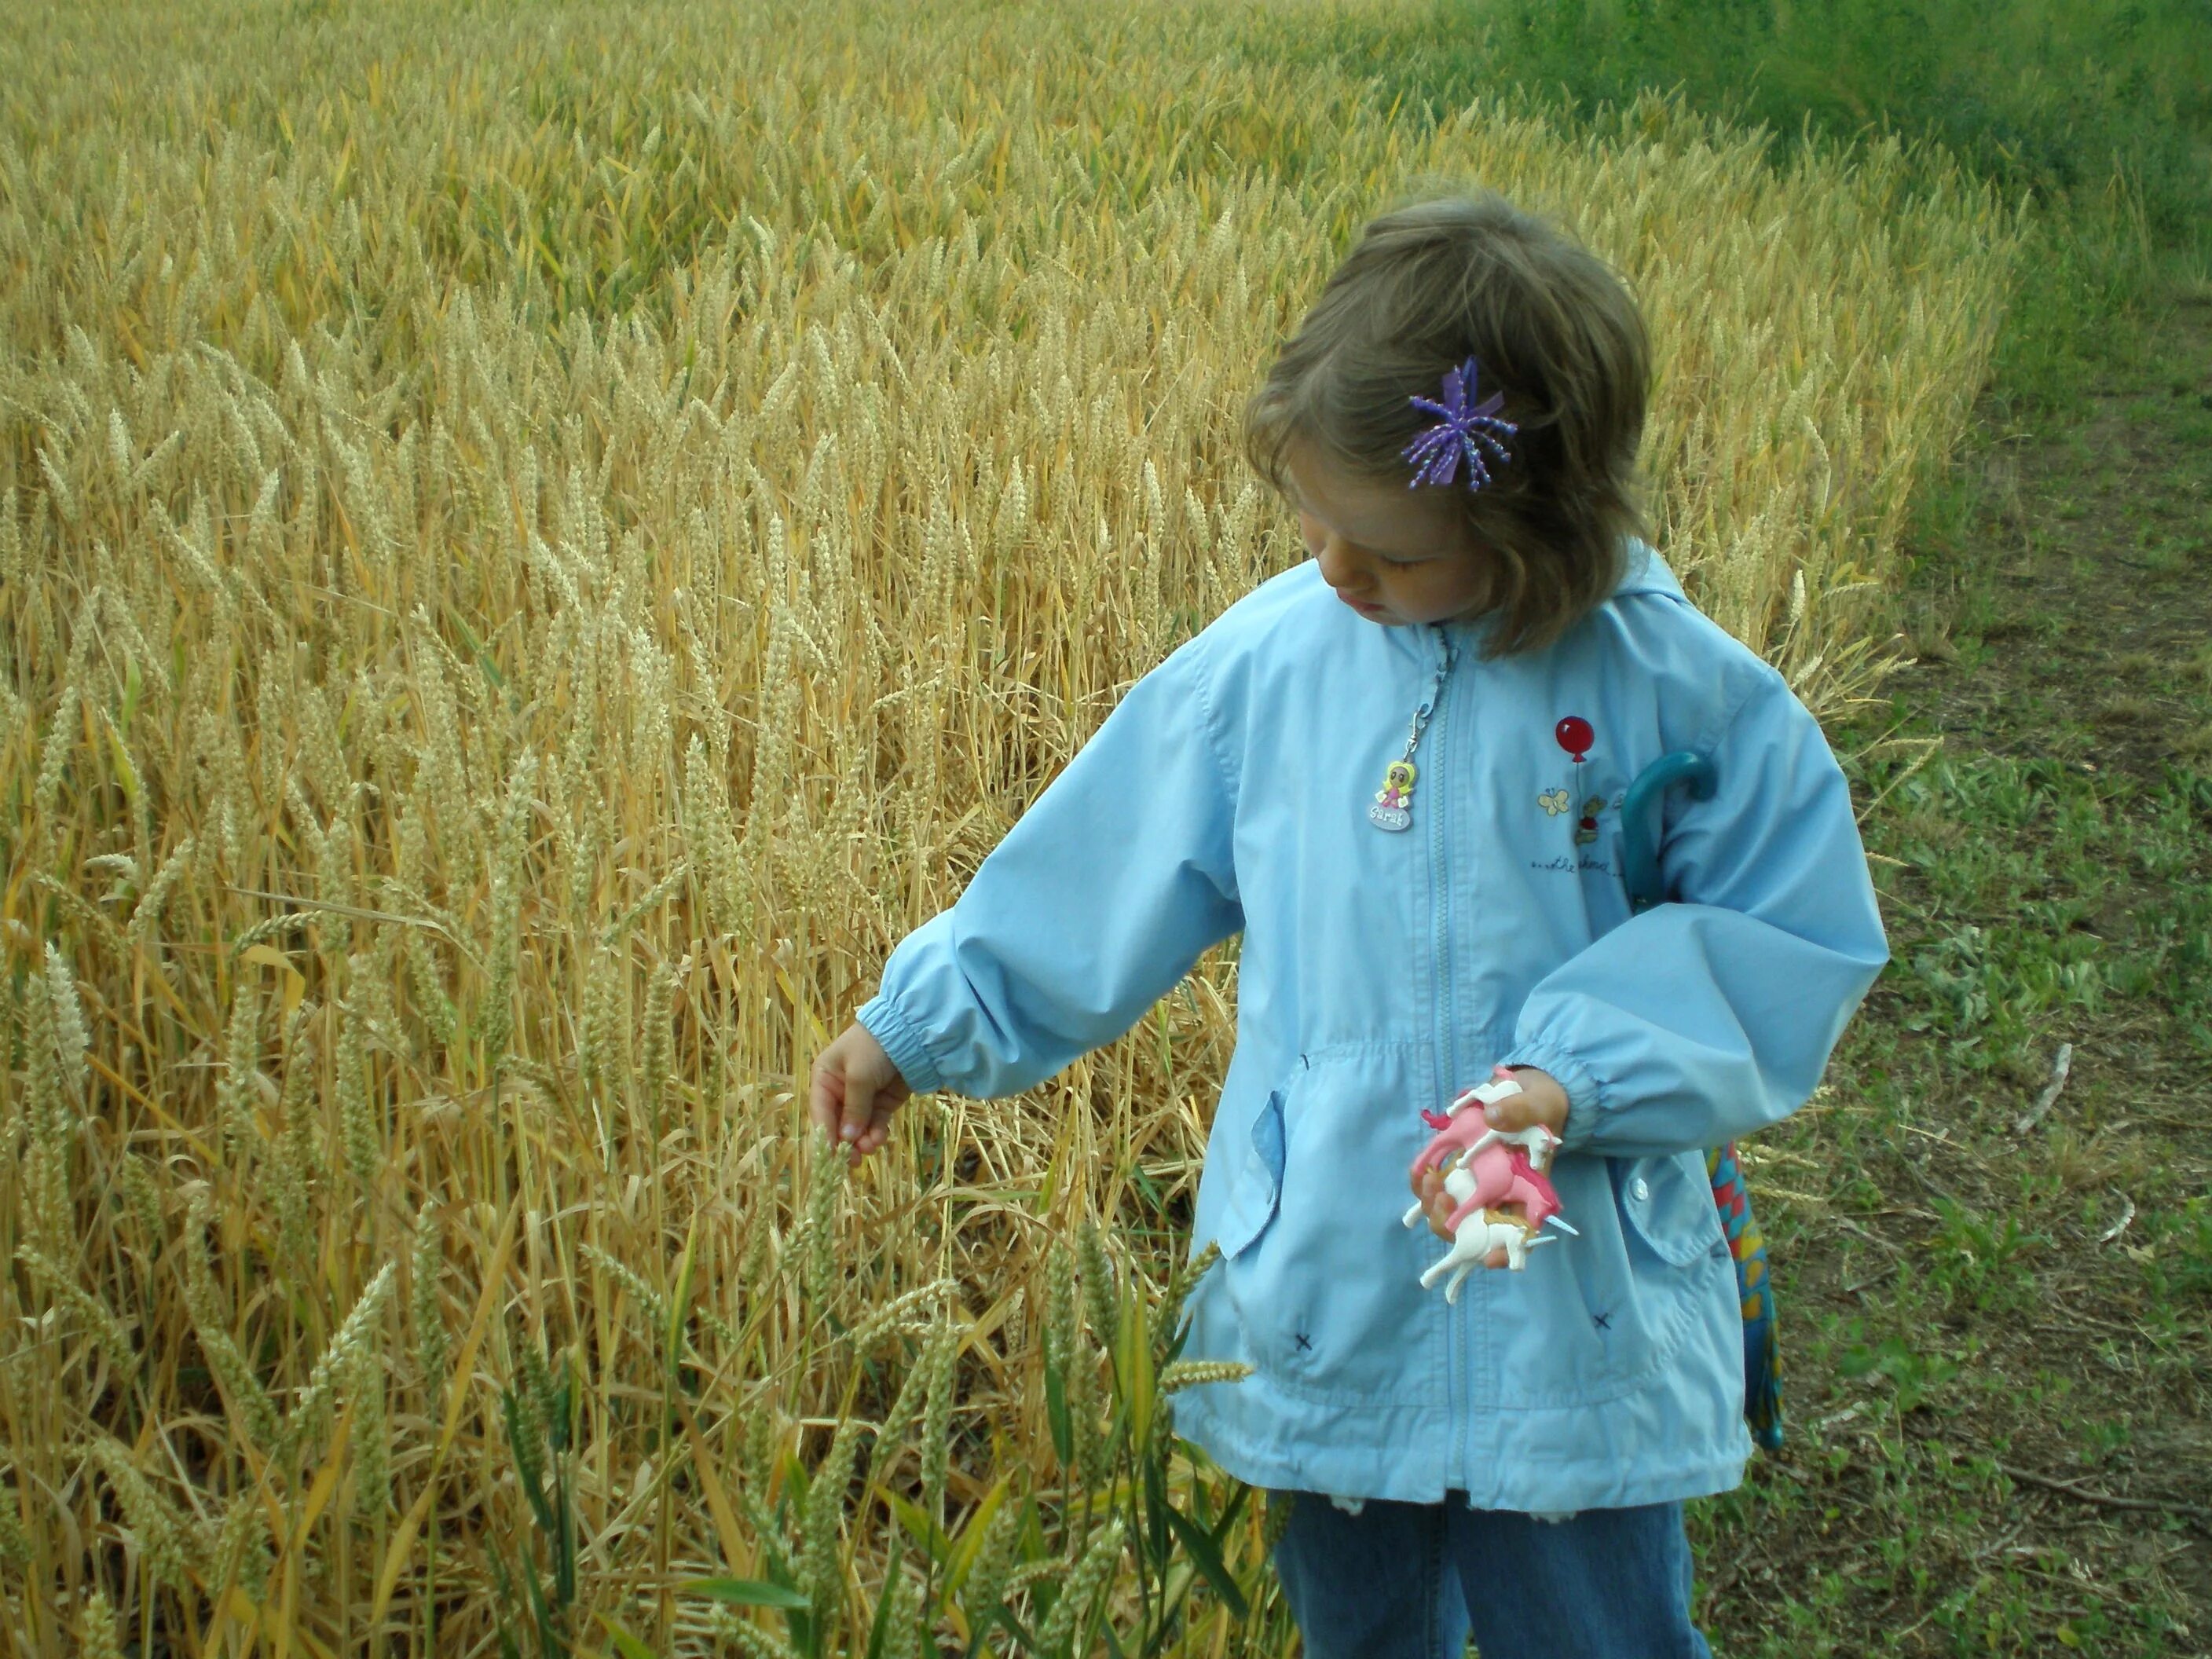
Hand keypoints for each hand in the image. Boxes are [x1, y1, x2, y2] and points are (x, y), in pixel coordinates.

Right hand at [808, 1021, 910, 1161]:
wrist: (910, 1033)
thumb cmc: (873, 1048)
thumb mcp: (859, 1075)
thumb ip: (853, 1108)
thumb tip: (848, 1139)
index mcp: (824, 1079)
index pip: (819, 1112)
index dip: (824, 1135)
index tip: (830, 1157)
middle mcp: (840, 1091)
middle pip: (837, 1124)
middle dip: (845, 1143)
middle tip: (852, 1162)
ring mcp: (863, 1099)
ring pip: (858, 1128)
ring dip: (862, 1141)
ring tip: (871, 1148)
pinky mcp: (883, 1103)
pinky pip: (875, 1124)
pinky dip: (876, 1133)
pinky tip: (879, 1139)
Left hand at [1406, 1067, 1571, 1257]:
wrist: (1521, 1091)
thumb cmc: (1541, 1106)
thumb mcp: (1540, 1104)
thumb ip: (1521, 1111)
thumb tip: (1494, 1118)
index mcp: (1528, 1190)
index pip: (1520, 1232)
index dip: (1507, 1251)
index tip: (1490, 1260)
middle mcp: (1500, 1194)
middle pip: (1477, 1229)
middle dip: (1454, 1225)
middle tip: (1443, 1199)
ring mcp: (1476, 1183)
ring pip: (1452, 1212)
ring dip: (1435, 1206)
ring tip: (1429, 1179)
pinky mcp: (1456, 1168)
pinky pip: (1437, 1185)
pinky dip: (1424, 1183)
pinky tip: (1420, 1171)